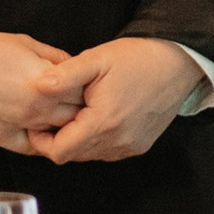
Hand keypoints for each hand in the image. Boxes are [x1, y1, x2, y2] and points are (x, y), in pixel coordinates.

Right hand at [0, 29, 89, 152]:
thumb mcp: (24, 42)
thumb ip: (53, 56)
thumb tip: (72, 65)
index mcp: (46, 81)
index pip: (84, 91)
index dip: (91, 88)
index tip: (93, 85)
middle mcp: (38, 108)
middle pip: (76, 116)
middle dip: (84, 110)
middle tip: (87, 104)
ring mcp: (21, 126)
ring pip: (59, 136)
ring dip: (67, 129)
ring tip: (71, 120)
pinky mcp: (3, 140)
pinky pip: (34, 148)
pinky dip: (45, 143)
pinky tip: (49, 134)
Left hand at [22, 38, 202, 167]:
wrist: (177, 62)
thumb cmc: (137, 58)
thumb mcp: (97, 59)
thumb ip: (65, 74)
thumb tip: (38, 86)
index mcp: (103, 122)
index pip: (60, 152)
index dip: (42, 141)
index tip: (36, 124)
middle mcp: (118, 142)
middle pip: (74, 156)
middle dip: (58, 139)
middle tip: (52, 116)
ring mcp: (131, 146)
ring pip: (91, 155)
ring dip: (78, 140)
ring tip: (75, 113)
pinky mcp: (140, 146)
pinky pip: (108, 152)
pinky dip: (96, 140)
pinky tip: (96, 118)